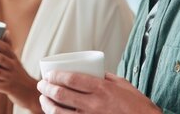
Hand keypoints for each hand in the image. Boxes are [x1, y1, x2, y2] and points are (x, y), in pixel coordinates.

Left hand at [0, 32, 40, 112]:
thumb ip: (9, 48)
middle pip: (0, 58)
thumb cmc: (18, 74)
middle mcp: (13, 67)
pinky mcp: (6, 88)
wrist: (29, 92)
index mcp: (14, 58)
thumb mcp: (16, 61)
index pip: (7, 48)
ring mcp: (10, 78)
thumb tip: (5, 31)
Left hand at [37, 72, 159, 113]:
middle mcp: (94, 104)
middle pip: (61, 94)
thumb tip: (94, 71)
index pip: (71, 79)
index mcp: (102, 89)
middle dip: (46, 88)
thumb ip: (106, 78)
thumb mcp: (123, 85)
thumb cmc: (137, 105)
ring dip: (47, 104)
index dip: (55, 75)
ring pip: (59, 112)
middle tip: (42, 85)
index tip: (49, 74)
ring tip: (44, 99)